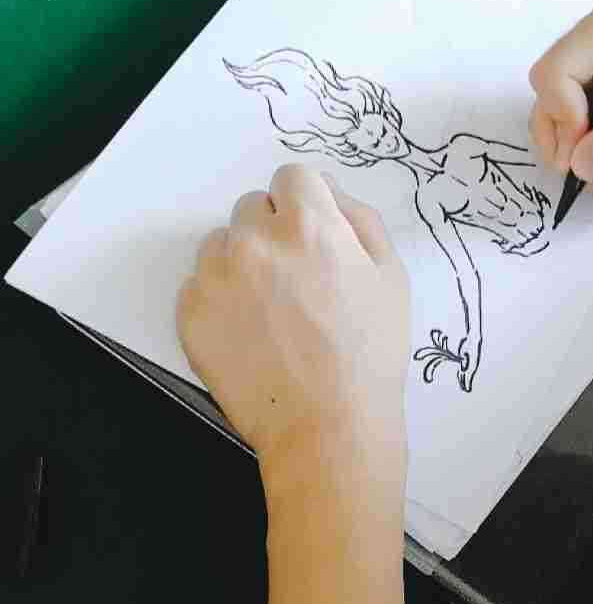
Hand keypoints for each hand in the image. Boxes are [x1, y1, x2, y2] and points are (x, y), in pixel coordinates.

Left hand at [177, 165, 409, 477]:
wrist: (328, 427)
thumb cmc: (369, 356)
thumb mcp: (391, 278)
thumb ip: (360, 220)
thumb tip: (330, 194)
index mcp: (309, 224)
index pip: (292, 176)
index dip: (305, 204)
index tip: (311, 234)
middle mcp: (255, 240)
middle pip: (252, 208)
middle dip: (272, 233)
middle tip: (296, 280)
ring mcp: (216, 276)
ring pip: (220, 245)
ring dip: (240, 264)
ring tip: (270, 311)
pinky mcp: (191, 313)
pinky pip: (198, 286)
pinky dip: (219, 302)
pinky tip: (250, 334)